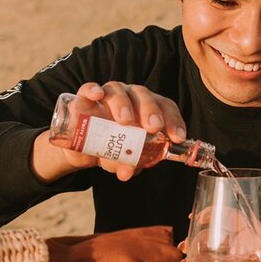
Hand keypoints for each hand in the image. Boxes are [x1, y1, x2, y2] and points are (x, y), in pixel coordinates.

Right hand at [35, 82, 187, 182]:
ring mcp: (107, 96)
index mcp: (147, 110)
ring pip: (118, 90)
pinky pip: (88, 89)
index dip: (173, 120)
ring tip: (124, 121)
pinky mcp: (84, 99)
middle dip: (150, 110)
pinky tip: (98, 95)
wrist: (82, 148)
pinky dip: (93, 90)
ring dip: (123, 103)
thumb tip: (126, 172)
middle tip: (153, 126)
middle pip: (144, 96)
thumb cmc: (111, 149)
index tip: (178, 137)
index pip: (165, 108)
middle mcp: (130, 98)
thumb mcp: (121, 159)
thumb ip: (125, 163)